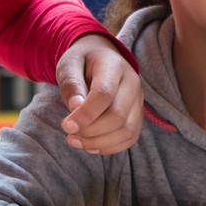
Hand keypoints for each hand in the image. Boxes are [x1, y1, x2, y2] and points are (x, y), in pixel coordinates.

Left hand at [56, 34, 142, 154]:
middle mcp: (133, 83)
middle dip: (90, 131)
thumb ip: (71, 84)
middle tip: (69, 133)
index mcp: (114, 66)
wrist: (101, 58)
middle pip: (118, 116)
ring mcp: (139, 101)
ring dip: (99, 142)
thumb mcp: (69, 66)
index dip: (86, 114)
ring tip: (76, 141)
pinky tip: (90, 145)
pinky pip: (130, 138)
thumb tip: (75, 108)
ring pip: (126, 131)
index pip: (104, 94)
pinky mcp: (138, 116)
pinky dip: (110, 147)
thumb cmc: (82, 62)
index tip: (66, 126)